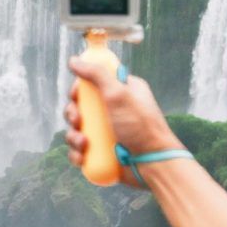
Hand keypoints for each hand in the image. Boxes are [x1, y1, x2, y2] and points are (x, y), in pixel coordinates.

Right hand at [63, 56, 183, 187]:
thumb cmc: (141, 127)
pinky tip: (82, 156)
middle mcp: (114, 109)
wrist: (153, 165)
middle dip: (73, 115)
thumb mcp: (119, 94)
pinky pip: (80, 148)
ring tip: (83, 143)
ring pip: (77, 128)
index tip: (76, 95)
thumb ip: (97, 74)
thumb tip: (74, 60)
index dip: (80, 89)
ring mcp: (107, 131)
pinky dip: (77, 152)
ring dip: (73, 136)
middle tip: (78, 120)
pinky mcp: (102, 150)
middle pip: (80, 106)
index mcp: (121, 91)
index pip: (92, 82)